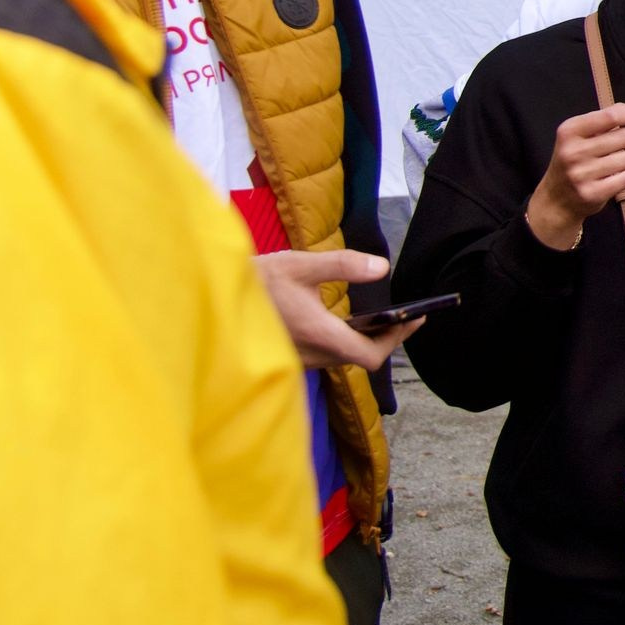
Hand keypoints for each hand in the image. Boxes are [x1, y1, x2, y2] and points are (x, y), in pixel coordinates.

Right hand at [256, 248, 410, 370]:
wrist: (212, 298)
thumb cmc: (256, 281)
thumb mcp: (299, 265)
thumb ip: (343, 265)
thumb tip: (381, 268)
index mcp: (318, 335)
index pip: (369, 356)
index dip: (395, 340)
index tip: (413, 319)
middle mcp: (310, 355)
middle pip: (361, 358)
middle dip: (386, 338)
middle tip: (407, 317)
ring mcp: (299, 360)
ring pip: (343, 358)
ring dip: (366, 341)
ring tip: (385, 319)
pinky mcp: (289, 358)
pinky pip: (327, 356)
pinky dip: (345, 342)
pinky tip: (349, 323)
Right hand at [526, 101, 624, 249]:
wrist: (556, 199)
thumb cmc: (575, 160)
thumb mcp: (583, 135)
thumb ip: (612, 118)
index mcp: (570, 130)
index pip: (611, 116)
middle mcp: (572, 151)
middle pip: (624, 137)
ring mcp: (581, 174)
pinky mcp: (591, 193)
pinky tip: (622, 175)